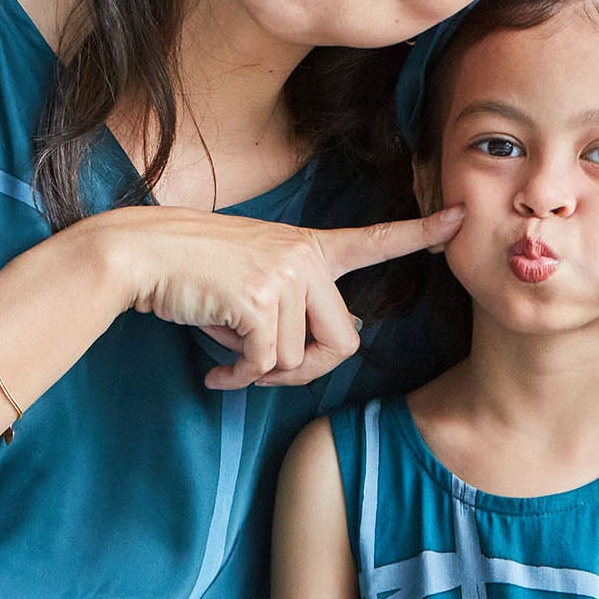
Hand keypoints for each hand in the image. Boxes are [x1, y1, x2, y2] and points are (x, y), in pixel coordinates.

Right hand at [98, 202, 464, 388]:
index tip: (460, 219)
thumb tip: (297, 361)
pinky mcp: (260, 300)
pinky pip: (264, 366)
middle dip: (307, 372)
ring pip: (297, 360)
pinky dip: (238, 379)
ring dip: (260, 372)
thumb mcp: (252, 279)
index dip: (418, 232)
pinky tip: (214, 371)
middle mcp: (304, 256)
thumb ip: (290, 307)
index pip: (372, 240)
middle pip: (345, 342)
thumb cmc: (191, 273)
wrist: (139, 254)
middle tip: (265, 375)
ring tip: (226, 353)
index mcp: (308, 246)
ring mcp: (285, 275)